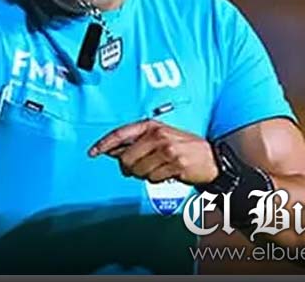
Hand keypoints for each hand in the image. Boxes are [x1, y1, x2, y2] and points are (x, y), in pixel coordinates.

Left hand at [88, 119, 218, 184]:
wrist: (212, 157)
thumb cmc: (183, 147)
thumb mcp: (160, 137)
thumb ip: (137, 142)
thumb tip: (112, 151)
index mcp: (151, 126)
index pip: (120, 133)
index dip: (104, 144)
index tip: (92, 152)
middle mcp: (157, 135)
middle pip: (126, 158)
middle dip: (129, 168)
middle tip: (142, 167)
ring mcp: (167, 149)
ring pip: (138, 170)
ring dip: (145, 174)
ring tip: (159, 168)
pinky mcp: (175, 163)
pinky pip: (153, 178)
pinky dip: (157, 179)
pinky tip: (168, 172)